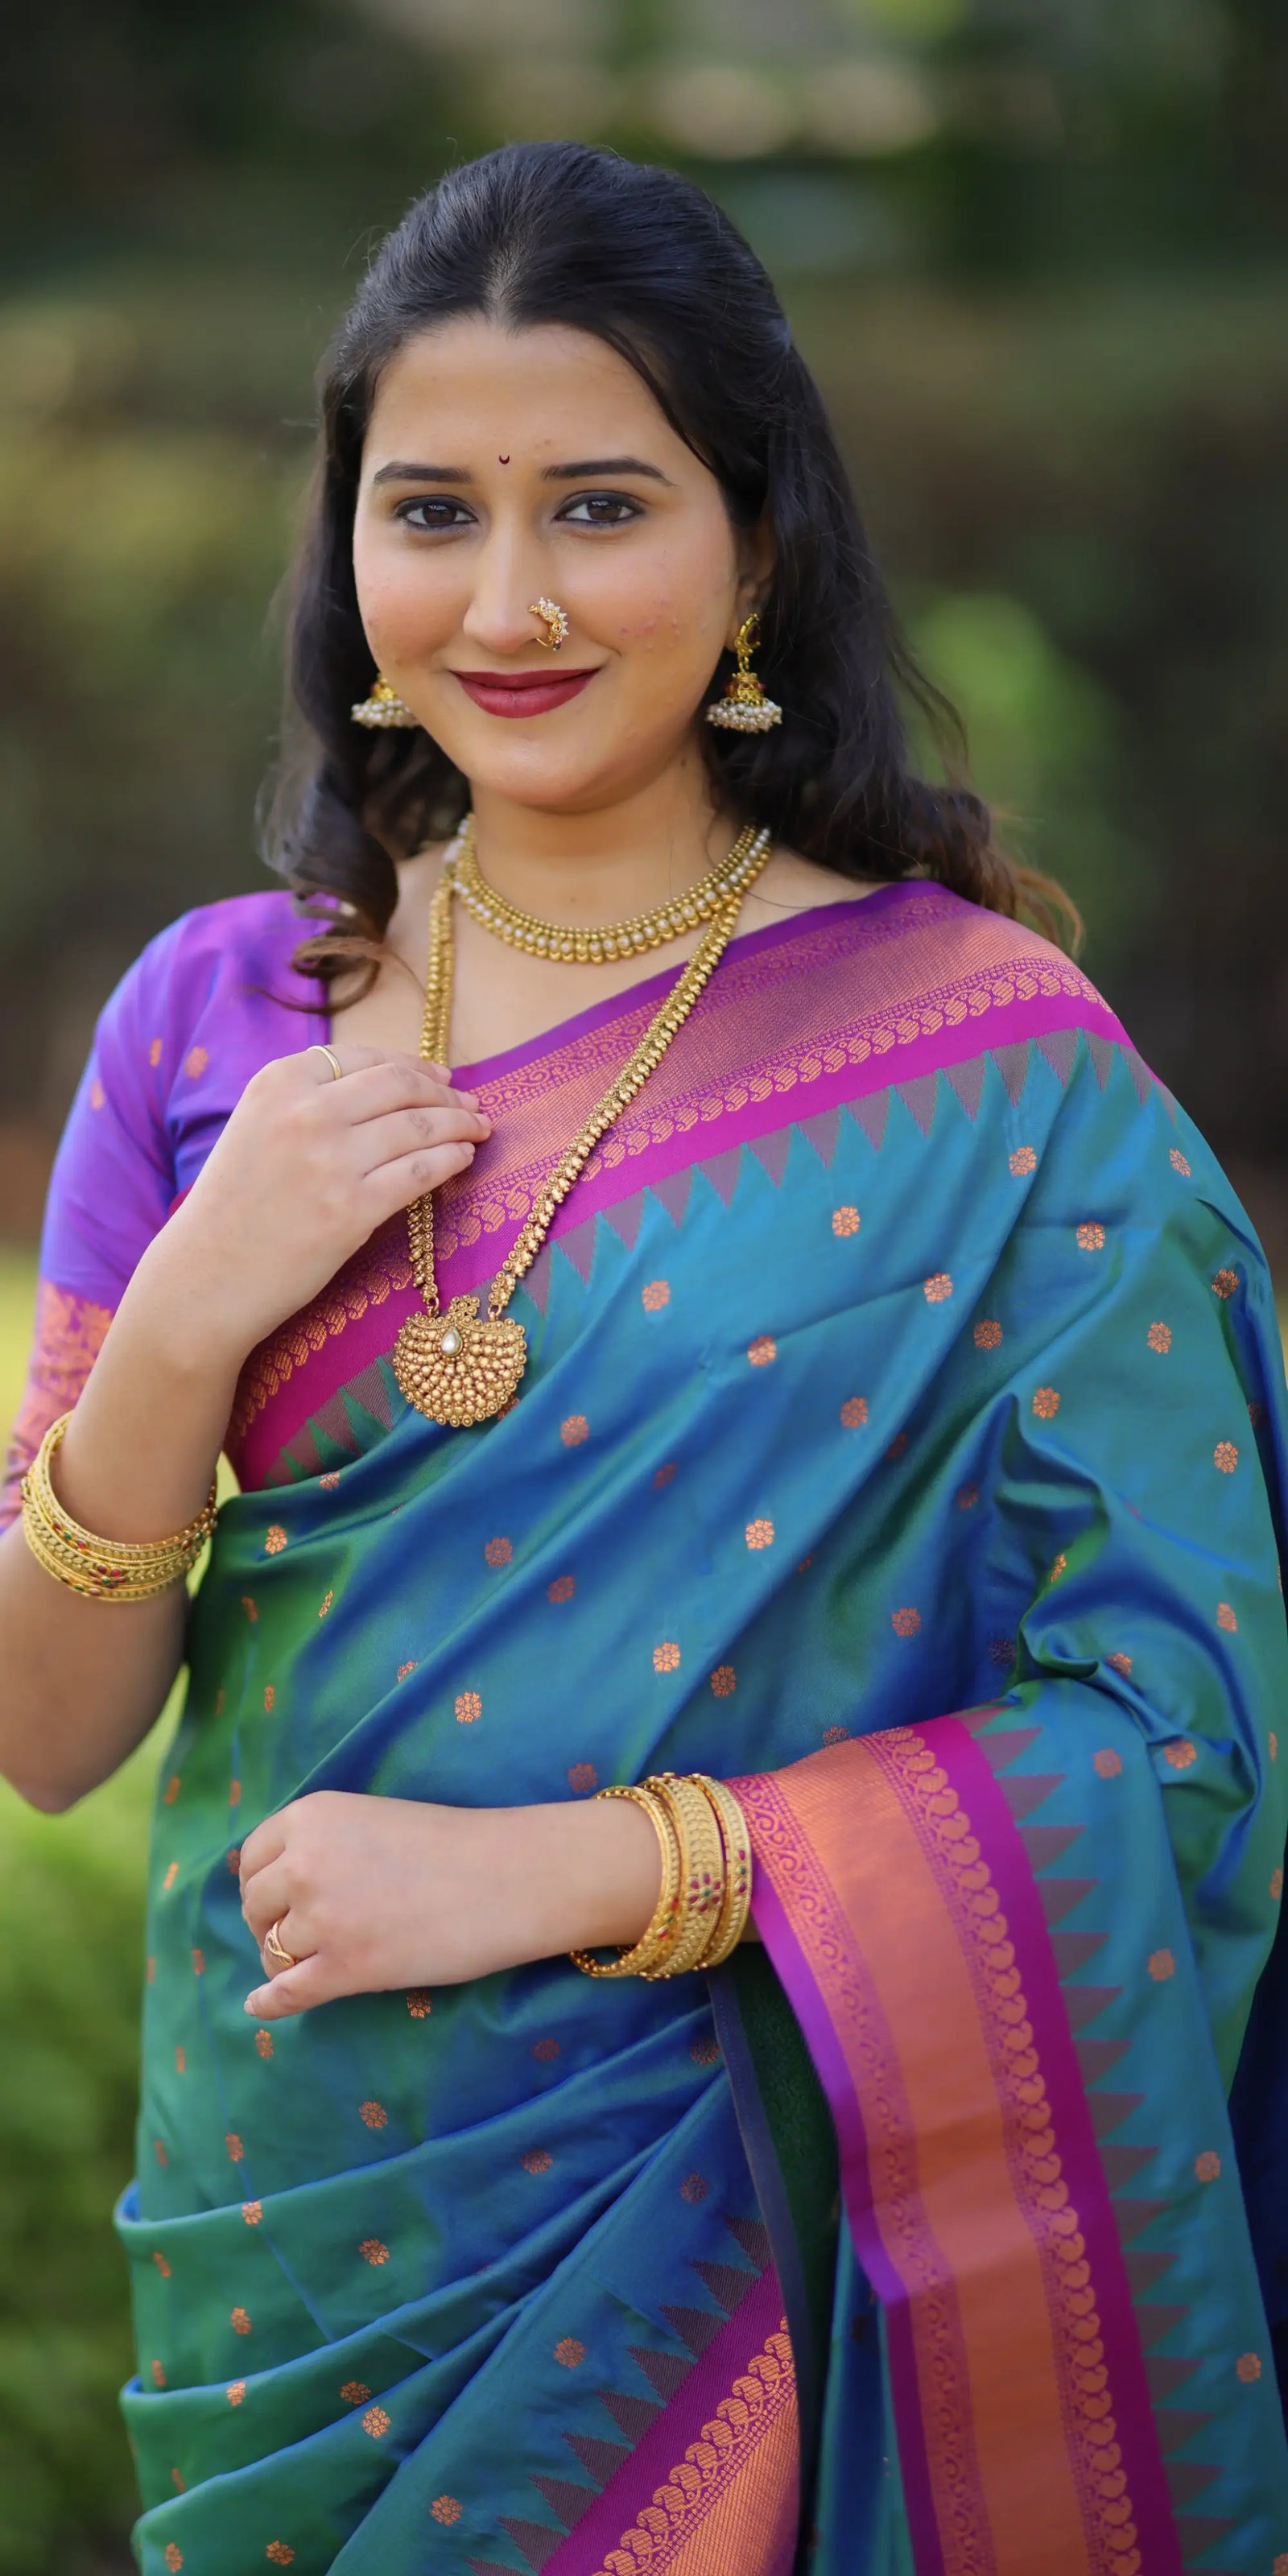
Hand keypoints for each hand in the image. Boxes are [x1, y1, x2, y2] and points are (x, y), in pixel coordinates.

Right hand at [143, 1042, 491, 1367]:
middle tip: (471, 1106)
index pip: (365, 1058)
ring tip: (479, 1129)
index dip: (413, 1066)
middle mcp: (305, 1112)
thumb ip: (308, 1101)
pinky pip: (421, 1172)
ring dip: (460, 1125)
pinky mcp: (352, 1209)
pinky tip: (463, 1160)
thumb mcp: (256, 1128)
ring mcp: (331, 1160)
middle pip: (400, 1086)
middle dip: (446, 1095)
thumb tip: (389, 1086)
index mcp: (278, 1083)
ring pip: (419, 1127)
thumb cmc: (234, 1206)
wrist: (206, 1276)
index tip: (440, 1079)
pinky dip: (451, 1160)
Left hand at [238, 1788, 662, 2019]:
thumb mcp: (369, 1821)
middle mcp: (303, 1863)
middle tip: (299, 1934)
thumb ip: (321, 1843)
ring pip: (274, 1951)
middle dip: (269, 1923)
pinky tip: (258, 2007)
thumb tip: (274, 1884)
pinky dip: (269, 2003)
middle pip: (254, 1907)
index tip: (276, 1900)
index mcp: (310, 1817)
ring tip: (319, 1960)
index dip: (261, 1884)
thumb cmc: (452, 1844)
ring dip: (288, 1960)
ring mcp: (321, 1918)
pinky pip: (287, 1993)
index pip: (251, 1859)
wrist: (510, 1877)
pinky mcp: (345, 1967)